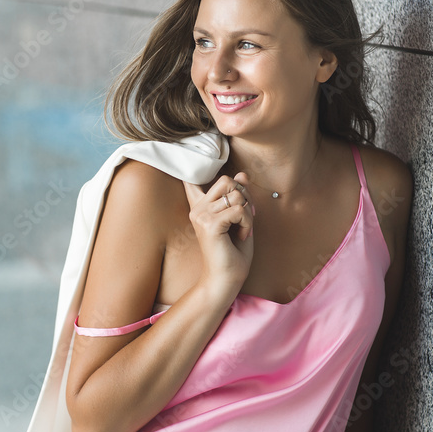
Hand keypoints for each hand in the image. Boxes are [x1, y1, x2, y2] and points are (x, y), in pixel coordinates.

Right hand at [182, 171, 254, 303]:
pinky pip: (239, 209)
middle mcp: (197, 209)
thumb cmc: (233, 252)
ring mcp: (201, 216)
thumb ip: (239, 197)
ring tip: (243, 229)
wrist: (226, 279)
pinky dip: (248, 222)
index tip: (184, 153)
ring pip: (236, 194)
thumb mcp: (240, 219)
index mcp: (200, 206)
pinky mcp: (210, 224)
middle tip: (245, 218)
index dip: (193, 168)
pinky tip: (242, 235)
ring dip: (248, 212)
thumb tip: (242, 174)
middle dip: (244, 196)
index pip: (192, 179)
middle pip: (227, 180)